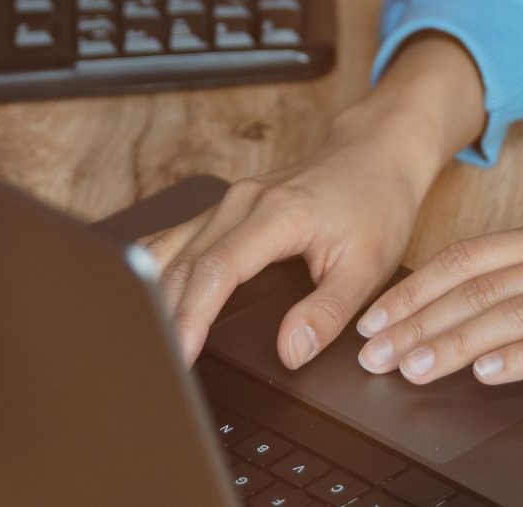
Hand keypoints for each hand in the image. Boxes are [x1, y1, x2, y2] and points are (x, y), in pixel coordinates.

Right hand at [142, 34, 485, 371]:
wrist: (376, 151)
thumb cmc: (376, 203)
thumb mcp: (369, 265)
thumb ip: (329, 311)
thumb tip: (291, 352)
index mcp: (277, 213)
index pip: (217, 269)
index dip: (192, 317)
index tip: (180, 358)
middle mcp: (242, 201)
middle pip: (184, 264)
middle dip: (164, 318)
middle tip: (157, 371)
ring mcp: (228, 201)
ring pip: (172, 250)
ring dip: (153, 296)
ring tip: (147, 345)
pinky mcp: (225, 208)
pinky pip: (177, 238)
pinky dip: (156, 271)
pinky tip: (146, 299)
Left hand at [349, 218, 522, 390]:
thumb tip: (465, 317)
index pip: (469, 259)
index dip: (415, 289)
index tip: (372, 320)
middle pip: (480, 286)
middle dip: (419, 321)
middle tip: (373, 353)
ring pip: (515, 312)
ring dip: (456, 340)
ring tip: (413, 366)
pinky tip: (490, 371)